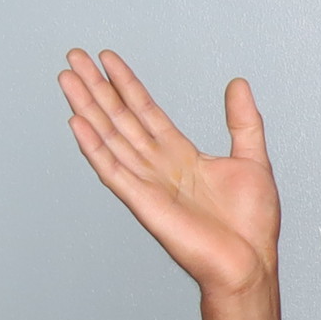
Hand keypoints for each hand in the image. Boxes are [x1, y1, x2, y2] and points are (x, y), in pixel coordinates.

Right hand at [58, 51, 279, 302]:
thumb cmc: (251, 225)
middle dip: (97, 87)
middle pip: (120, 117)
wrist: (249, 264)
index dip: (126, 84)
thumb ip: (243, 121)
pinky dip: (94, 147)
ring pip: (110, 136)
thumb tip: (238, 83)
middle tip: (74, 56)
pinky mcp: (143, 202)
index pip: (145, 111)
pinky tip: (76, 122)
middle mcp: (158, 166)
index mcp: (181, 156)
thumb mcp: (253, 160)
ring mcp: (147, 183)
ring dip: (87, 107)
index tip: (107, 58)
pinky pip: (112, 170)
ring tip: (67, 78)